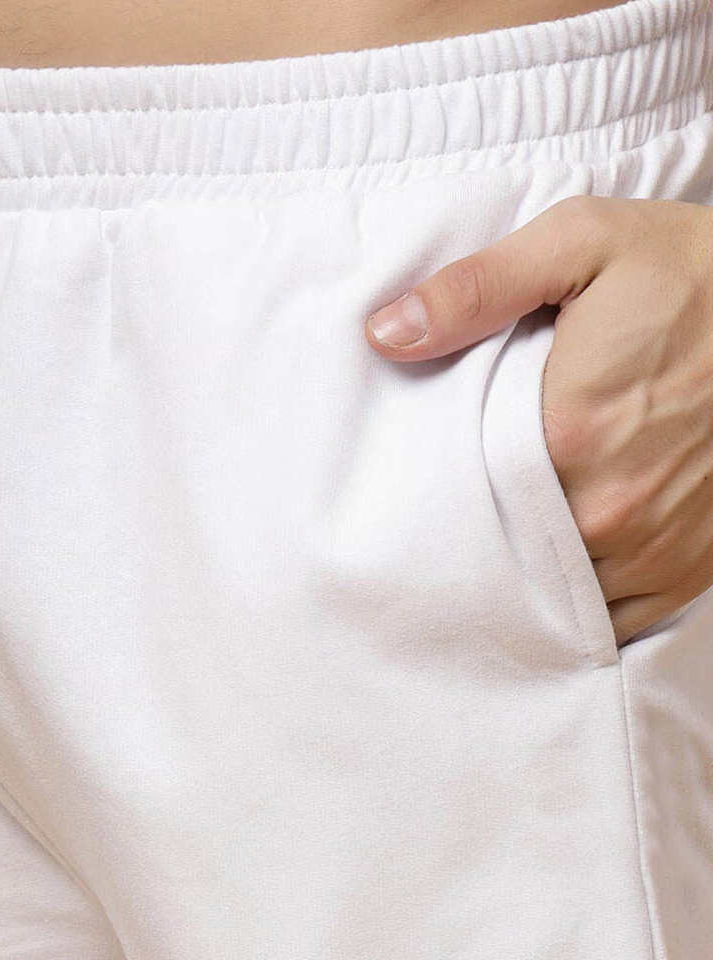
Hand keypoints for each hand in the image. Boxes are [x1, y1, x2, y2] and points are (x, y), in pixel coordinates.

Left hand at [364, 195, 712, 645]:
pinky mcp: (691, 568)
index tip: (413, 481)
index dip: (428, 492)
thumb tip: (386, 332)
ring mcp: (656, 547)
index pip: (457, 496)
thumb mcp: (580, 243)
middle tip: (450, 510)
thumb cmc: (690, 271)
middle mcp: (612, 508)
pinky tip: (556, 565)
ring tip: (504, 533)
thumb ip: (476, 288)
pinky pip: (612, 617)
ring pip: (555, 592)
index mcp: (568, 432)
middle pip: (503, 551)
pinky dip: (579, 600)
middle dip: (473, 536)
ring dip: (526, 571)